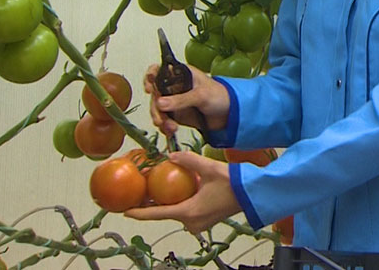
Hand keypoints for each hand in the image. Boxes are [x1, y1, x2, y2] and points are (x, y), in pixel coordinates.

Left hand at [125, 152, 242, 232]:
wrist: (254, 194)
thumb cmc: (234, 184)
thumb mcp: (208, 168)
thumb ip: (188, 160)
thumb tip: (171, 155)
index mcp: (188, 212)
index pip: (156, 214)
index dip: (138, 213)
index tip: (124, 211)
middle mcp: (191, 222)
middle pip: (165, 213)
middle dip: (153, 202)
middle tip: (142, 190)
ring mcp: (199, 223)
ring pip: (176, 212)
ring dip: (167, 201)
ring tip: (157, 188)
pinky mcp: (205, 220)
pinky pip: (186, 212)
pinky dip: (178, 202)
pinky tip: (177, 190)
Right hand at [143, 64, 230, 135]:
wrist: (229, 114)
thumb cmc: (219, 96)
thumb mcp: (201, 95)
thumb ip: (181, 100)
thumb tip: (159, 103)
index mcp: (180, 74)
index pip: (158, 70)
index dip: (150, 77)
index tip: (150, 89)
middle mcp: (173, 86)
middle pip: (154, 94)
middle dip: (155, 108)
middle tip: (161, 119)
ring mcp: (173, 101)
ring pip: (156, 109)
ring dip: (160, 119)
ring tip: (171, 128)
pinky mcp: (175, 114)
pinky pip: (163, 120)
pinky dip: (164, 127)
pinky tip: (171, 131)